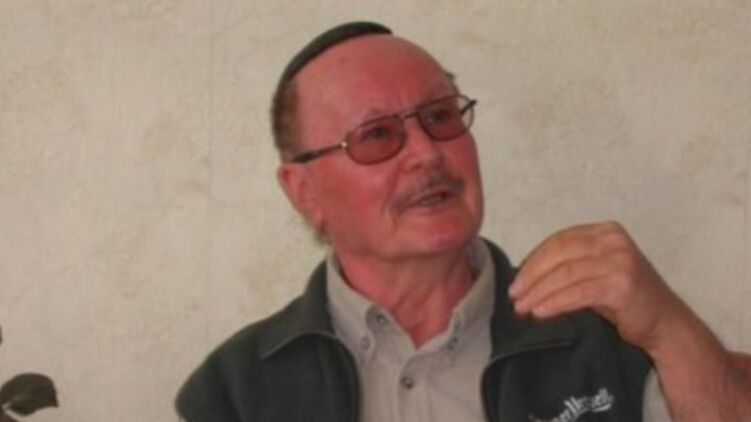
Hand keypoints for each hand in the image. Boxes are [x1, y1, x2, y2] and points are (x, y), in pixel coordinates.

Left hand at [509, 221, 687, 351]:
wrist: (665, 322)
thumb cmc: (625, 299)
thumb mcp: (596, 272)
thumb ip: (568, 266)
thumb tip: (524, 277)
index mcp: (605, 231)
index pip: (559, 240)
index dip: (533, 260)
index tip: (516, 280)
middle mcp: (614, 241)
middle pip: (559, 254)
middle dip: (531, 276)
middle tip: (514, 295)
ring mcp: (620, 261)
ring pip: (565, 274)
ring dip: (539, 292)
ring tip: (522, 308)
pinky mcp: (621, 285)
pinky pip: (578, 293)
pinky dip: (555, 302)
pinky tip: (541, 312)